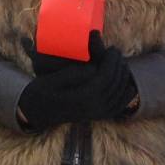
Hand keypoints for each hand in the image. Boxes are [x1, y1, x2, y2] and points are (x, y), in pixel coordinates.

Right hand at [17, 31, 134, 130]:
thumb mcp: (49, 80)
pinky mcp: (98, 116)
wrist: (36, 114)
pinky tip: (128, 85)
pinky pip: (119, 107)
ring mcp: (97, 114)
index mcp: (82, 98)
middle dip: (119, 65)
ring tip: (120, 62)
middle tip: (116, 51)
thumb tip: (91, 68)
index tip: (111, 48)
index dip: (111, 61)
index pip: (105, 77)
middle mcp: (93, 108)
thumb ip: (70, 74)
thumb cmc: (40, 93)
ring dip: (124, 76)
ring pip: (120, 94)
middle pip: (115, 84)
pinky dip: (126, 95)